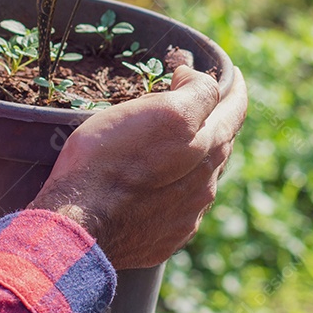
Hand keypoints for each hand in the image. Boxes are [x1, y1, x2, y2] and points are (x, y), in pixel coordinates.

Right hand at [29, 66, 247, 268]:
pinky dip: (173, 189)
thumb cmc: (110, 159)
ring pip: (200, 177)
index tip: (230, 74)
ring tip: (168, 146)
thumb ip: (193, 92)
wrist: (78, 224)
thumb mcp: (156, 110)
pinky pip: (179, 207)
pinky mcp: (166, 237)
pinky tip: (152, 187)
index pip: (235, 110)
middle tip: (194, 106)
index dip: (233, 87)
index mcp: (208, 148)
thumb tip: (194, 78)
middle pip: (219, 144)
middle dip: (212, 121)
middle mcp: (206, 185)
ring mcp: (187, 216)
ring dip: (192, 158)